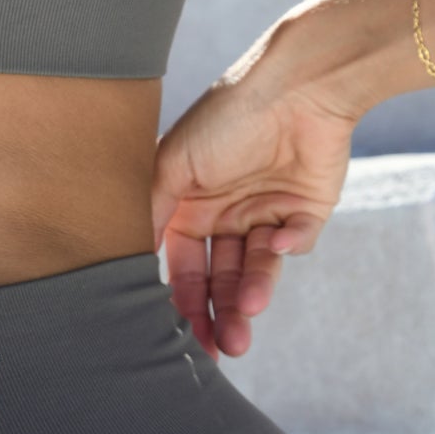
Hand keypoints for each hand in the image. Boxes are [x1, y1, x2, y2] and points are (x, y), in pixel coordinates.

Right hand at [151, 51, 358, 360]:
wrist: (298, 85)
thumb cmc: (226, 117)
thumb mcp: (172, 164)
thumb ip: (150, 213)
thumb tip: (127, 264)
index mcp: (189, 206)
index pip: (181, 267)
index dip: (181, 302)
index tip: (180, 337)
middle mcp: (225, 215)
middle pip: (220, 279)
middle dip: (219, 313)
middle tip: (223, 348)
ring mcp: (266, 215)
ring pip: (257, 271)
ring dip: (252, 296)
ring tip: (248, 317)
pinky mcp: (306, 212)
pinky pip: (295, 244)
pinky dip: (288, 250)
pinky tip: (278, 245)